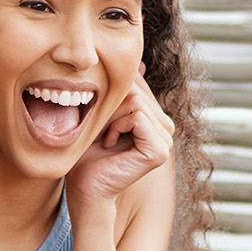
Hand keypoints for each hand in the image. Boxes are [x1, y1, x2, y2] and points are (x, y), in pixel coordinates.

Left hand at [66, 64, 174, 210]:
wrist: (84, 186)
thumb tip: (139, 64)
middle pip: (137, 91)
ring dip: (111, 118)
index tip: (100, 121)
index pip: (139, 86)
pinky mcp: (160, 151)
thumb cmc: (88, 153)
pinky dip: (117, 127)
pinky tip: (110, 144)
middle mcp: (166, 128)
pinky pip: (137, 116)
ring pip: (137, 102)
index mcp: (156, 119)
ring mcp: (166, 140)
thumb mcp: (106, 114)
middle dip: (111, 106)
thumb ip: (123, 92)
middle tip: (99, 131)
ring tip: (105, 138)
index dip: (114, 96)